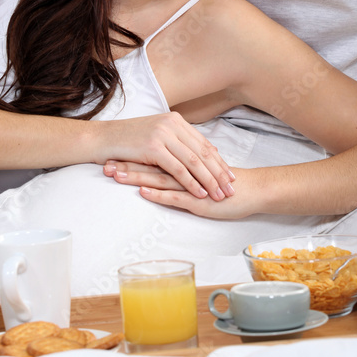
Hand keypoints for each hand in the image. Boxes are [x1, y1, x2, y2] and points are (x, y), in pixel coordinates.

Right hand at [93, 112, 235, 201]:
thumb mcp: (156, 135)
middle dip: (219, 172)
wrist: (102, 138)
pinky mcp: (154, 148)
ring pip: (194, 161)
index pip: (204, 144)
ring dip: (209, 180)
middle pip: (203, 152)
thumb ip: (176, 141)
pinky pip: (178, 169)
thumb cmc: (127, 140)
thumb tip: (197, 153)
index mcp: (175, 120)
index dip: (218, 161)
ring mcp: (163, 135)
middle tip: (231, 188)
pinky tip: (200, 194)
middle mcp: (172, 125)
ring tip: (220, 195)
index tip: (230, 176)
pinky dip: (191, 183)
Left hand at [104, 161, 259, 218]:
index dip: (132, 157)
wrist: (251, 190)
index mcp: (183, 162)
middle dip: (127, 165)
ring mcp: (191, 185)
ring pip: (159, 178)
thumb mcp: (198, 175)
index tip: (110, 155)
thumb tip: (162, 167)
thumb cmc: (223, 184)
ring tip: (116, 175)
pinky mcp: (198, 200)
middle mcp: (185, 170)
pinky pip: (176, 196)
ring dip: (136, 176)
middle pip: (151, 165)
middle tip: (105, 163)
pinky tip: (144, 191)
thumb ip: (181, 170)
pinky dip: (159, 193)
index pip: (153, 157)